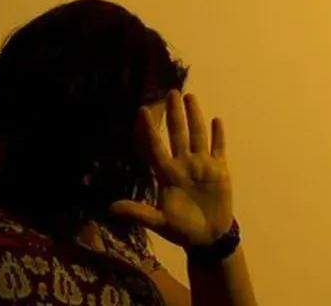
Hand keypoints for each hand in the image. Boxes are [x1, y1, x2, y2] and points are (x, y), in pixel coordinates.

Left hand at [108, 90, 234, 248]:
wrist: (207, 238)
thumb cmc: (181, 230)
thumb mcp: (159, 223)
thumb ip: (138, 213)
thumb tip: (110, 209)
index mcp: (168, 174)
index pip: (156, 147)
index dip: (150, 130)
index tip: (142, 111)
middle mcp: (184, 165)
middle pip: (178, 134)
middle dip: (174, 114)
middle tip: (171, 92)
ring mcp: (202, 166)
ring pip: (198, 135)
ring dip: (195, 117)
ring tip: (190, 97)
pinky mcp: (219, 171)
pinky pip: (218, 149)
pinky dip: (218, 135)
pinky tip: (216, 120)